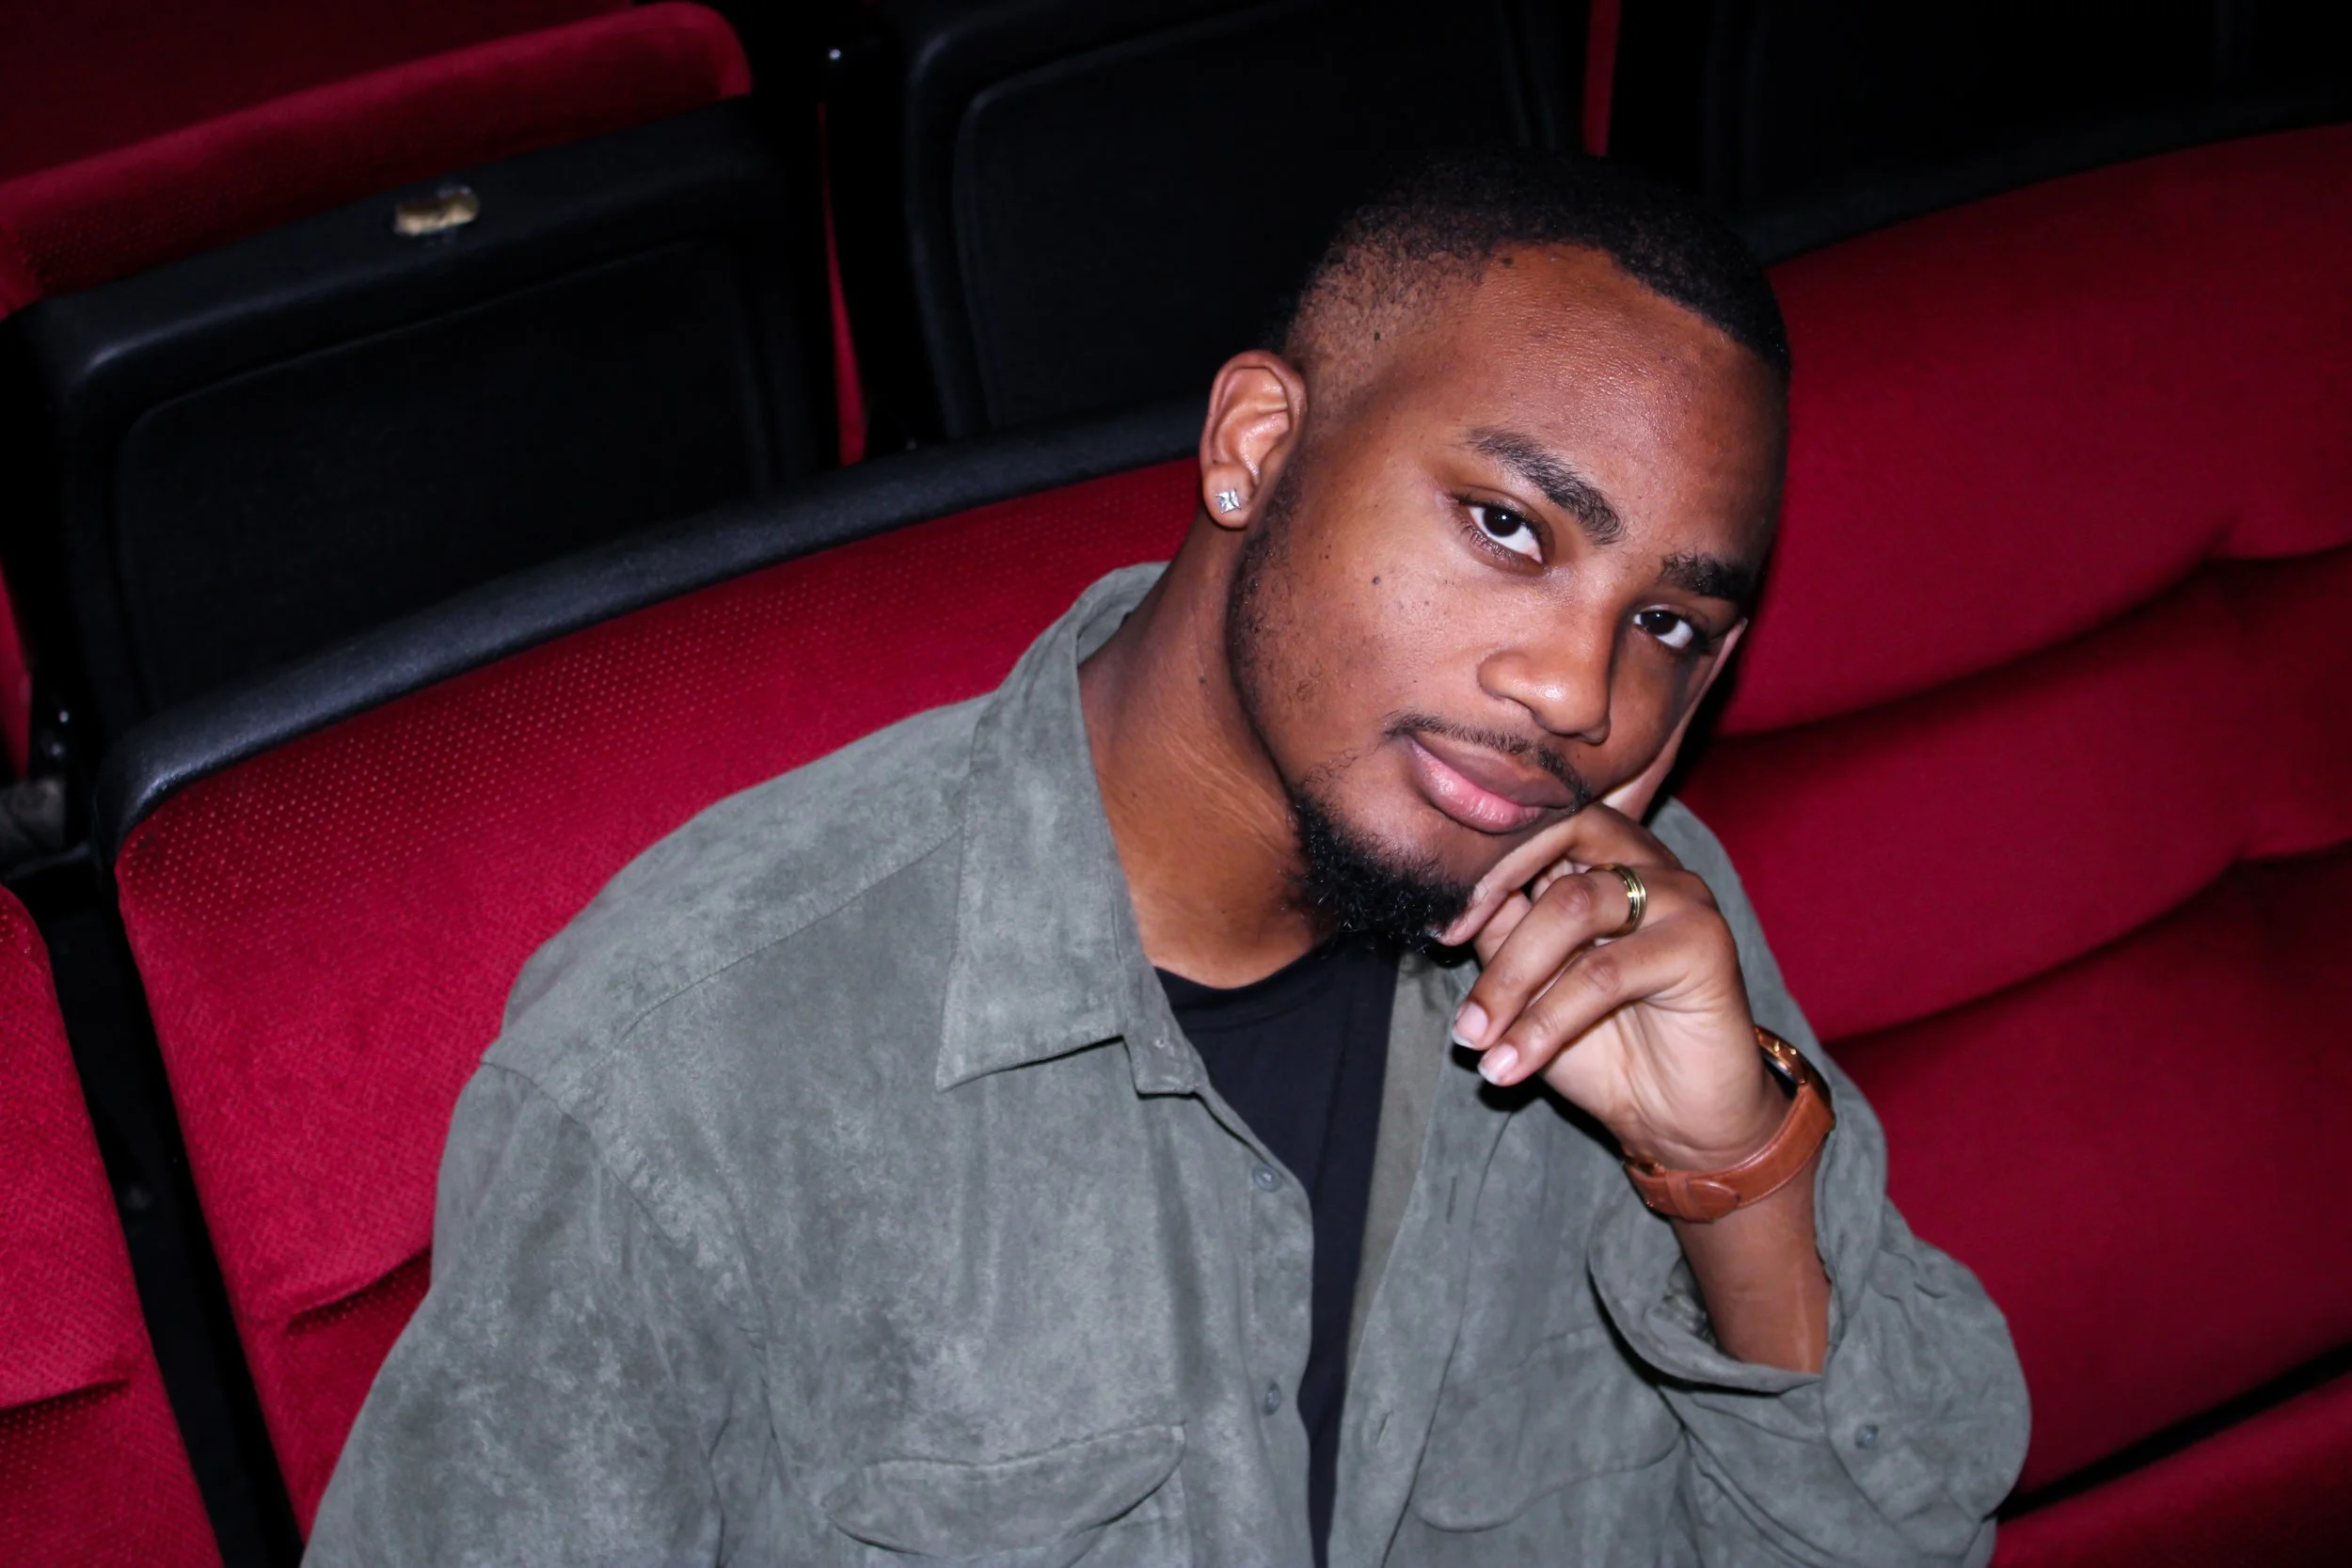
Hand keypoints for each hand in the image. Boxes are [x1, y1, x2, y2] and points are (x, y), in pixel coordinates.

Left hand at [1437, 803, 1783, 1172]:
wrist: (1672, 1118)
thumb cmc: (1597, 1045)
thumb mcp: (1526, 982)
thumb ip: (1498, 929)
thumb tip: (1448, 899)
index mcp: (1601, 856)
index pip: (1539, 820)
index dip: (1482, 861)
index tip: (1439, 925)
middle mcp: (1645, 861)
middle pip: (1560, 835)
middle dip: (1493, 890)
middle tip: (1450, 946)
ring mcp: (1681, 896)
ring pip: (1574, 907)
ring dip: (1509, 978)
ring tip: (1476, 1038)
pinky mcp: (1704, 944)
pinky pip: (1604, 973)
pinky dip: (1544, 1022)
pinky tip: (1511, 1063)